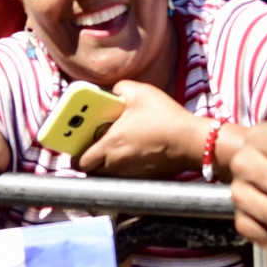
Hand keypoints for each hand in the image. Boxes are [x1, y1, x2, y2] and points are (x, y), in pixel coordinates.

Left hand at [80, 80, 199, 178]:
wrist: (192, 141)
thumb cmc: (166, 117)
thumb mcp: (140, 91)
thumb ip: (119, 89)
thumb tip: (112, 92)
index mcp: (110, 145)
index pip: (79, 162)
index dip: (74, 155)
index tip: (74, 145)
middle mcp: (116, 164)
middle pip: (91, 170)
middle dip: (89, 158)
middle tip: (93, 143)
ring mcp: (130, 173)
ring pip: (108, 174)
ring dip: (106, 163)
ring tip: (114, 146)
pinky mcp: (144, 177)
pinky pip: (125, 176)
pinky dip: (124, 167)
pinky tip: (134, 152)